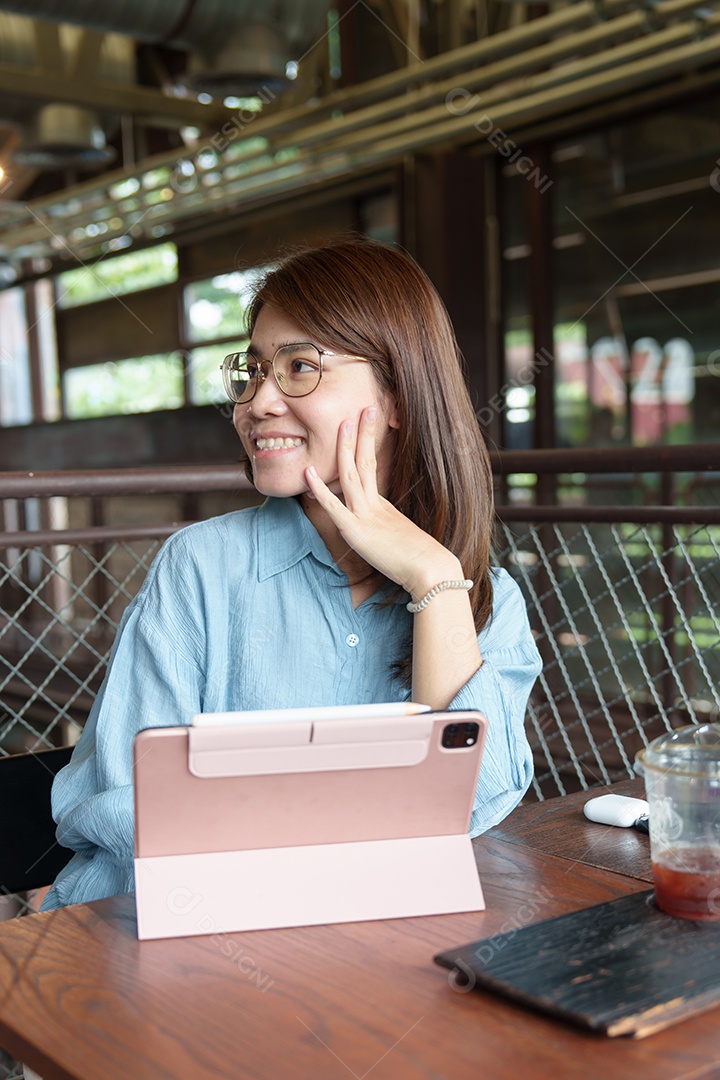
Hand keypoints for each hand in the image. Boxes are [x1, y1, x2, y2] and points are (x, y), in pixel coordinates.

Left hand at [305, 407, 461, 596]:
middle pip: (365, 462)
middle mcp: (374, 506)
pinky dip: (320, 488)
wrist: (432, 572)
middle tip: (365, 408)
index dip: (367, 444)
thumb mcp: (403, 543)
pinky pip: (334, 506)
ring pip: (351, 475)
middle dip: (363, 434)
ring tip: (343, 423)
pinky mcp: (356, 532)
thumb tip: (392, 538)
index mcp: (384, 507)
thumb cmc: (423, 564)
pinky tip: (307, 472)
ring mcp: (365, 516)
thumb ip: (392, 535)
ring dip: (345, 448)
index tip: (366, 423)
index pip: (371, 468)